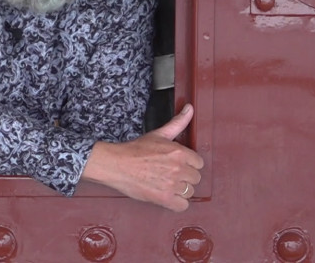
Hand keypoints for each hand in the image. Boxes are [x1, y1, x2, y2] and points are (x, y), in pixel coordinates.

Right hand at [80, 104, 203, 211]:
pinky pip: (183, 205)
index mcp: (179, 152)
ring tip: (167, 184)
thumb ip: (178, 122)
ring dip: (180, 190)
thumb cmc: (134, 150)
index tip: (179, 164)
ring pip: (189, 192)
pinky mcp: (164, 199)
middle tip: (170, 174)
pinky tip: (168, 196)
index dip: (188, 164)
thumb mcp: (159, 134)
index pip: (198, 163)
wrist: (116, 164)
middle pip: (195, 178)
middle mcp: (178, 169)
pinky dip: (176, 203)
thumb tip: (190, 108)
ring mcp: (172, 185)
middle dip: (185, 177)